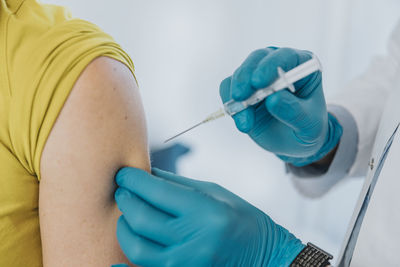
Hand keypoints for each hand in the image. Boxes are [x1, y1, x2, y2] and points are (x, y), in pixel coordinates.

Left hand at [115, 167, 303, 266]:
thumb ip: (178, 184)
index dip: (133, 179)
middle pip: (141, 217)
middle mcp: (194, 240)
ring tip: (127, 214)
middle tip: (123, 190)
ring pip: (136, 246)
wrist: (265, 257)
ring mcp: (186, 265)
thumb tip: (145, 174)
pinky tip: (115, 260)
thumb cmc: (243, 219)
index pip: (156, 191)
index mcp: (205, 212)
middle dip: (125, 199)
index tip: (123, 173)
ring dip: (124, 226)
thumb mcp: (216, 193)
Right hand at [220, 47, 341, 165]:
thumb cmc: (307, 129)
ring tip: (246, 124)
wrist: (293, 142)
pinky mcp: (242, 88)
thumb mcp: (309, 125)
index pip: (285, 56)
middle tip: (240, 96)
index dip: (270, 66)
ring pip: (240, 75)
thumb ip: (294, 112)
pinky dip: (231, 106)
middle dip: (246, 77)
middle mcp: (278, 65)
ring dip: (238, 98)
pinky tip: (243, 123)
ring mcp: (257, 75)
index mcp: (302, 66)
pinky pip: (228, 89)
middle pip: (257, 59)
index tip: (259, 82)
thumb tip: (274, 99)